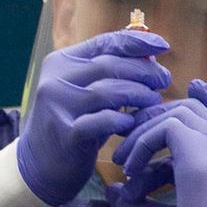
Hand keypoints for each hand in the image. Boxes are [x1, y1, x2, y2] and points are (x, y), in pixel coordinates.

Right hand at [17, 29, 169, 205]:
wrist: (41, 165)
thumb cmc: (75, 125)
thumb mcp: (89, 94)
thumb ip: (113, 75)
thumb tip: (150, 57)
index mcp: (62, 62)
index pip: (104, 43)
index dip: (137, 42)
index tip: (164, 45)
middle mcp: (56, 80)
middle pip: (110, 65)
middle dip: (144, 71)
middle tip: (164, 80)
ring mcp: (59, 106)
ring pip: (107, 91)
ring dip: (138, 94)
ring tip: (154, 101)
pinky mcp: (67, 134)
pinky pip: (102, 121)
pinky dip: (123, 120)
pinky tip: (133, 123)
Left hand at [107, 99, 206, 206]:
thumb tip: (113, 193)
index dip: (176, 117)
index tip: (142, 125)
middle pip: (194, 110)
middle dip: (156, 116)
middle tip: (126, 138)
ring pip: (180, 113)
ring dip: (146, 130)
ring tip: (124, 161)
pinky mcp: (205, 158)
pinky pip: (169, 128)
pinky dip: (144, 143)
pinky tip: (132, 171)